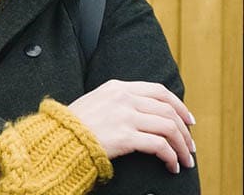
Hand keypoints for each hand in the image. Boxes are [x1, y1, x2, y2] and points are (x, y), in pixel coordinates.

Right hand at [68, 80, 195, 173]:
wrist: (62, 136)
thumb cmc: (78, 122)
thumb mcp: (99, 99)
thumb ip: (120, 100)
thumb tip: (146, 111)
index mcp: (118, 87)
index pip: (159, 91)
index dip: (179, 105)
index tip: (188, 120)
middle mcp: (124, 98)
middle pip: (168, 110)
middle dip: (185, 130)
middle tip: (190, 146)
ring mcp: (125, 116)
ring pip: (169, 127)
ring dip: (182, 146)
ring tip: (185, 160)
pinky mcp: (125, 137)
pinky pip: (160, 146)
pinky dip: (171, 157)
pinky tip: (171, 166)